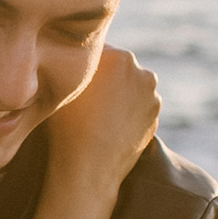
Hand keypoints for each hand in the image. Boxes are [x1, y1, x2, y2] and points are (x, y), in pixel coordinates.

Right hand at [43, 42, 161, 195]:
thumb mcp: (62, 85)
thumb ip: (74, 64)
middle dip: (105, 76)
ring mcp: (151, 94)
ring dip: (119, 93)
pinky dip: (127, 111)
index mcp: (117, 56)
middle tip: (87, 96)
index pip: (98, 49)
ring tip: (98, 114)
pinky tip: (110, 125)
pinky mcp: (155, 115)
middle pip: (118, 66)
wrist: (88, 168)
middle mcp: (140, 70)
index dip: (83, 61)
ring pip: (130, 86)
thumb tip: (70, 55)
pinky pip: (138, 105)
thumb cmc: (67, 127)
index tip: (75, 75)